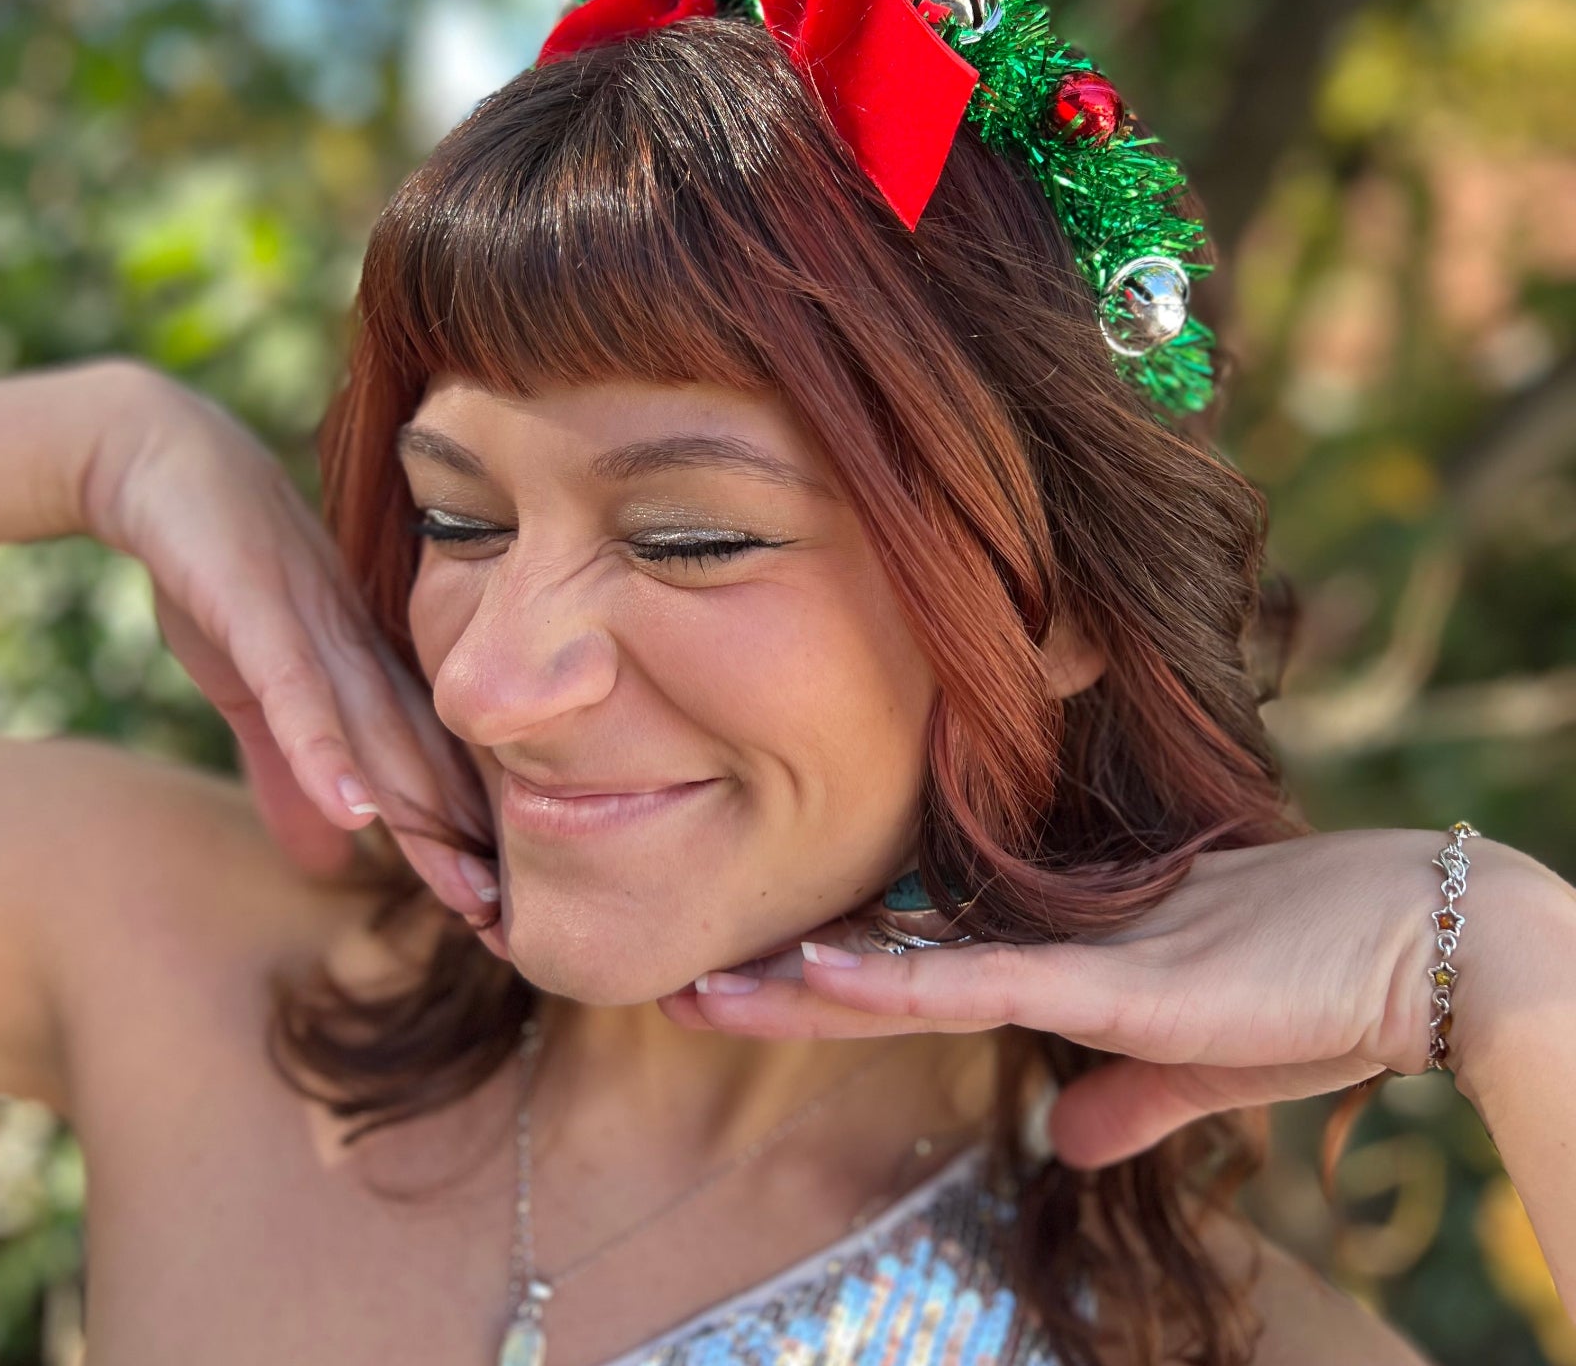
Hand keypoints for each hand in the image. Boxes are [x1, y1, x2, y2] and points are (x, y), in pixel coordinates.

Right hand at [79, 362, 493, 924]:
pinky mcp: (264, 620)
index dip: (464, 842)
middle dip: (467, 848)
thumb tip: (331, 850)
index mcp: (369, 679)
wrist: (176, 468)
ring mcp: (320, 639)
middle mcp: (364, 663)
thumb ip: (290, 771)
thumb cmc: (227, 581)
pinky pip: (300, 696)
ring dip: (423, 817)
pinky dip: (326, 754)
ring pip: (380, 740)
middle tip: (516, 924)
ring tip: (466, 890)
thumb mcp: (255, 693)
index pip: (429, 772)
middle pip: (425, 767)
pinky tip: (359, 811)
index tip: (508, 913)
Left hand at [658, 828, 1483, 1167]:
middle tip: (680, 986)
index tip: (744, 989)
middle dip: (780, 987)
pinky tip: (816, 977)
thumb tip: (1066, 1139)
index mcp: (1054, 973)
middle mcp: (1040, 955)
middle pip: (883, 974)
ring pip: (905, 975)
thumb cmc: (1308, 996)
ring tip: (706, 989)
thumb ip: (1126, 1101)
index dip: (825, 990)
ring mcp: (1065, 964)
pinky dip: (893, 982)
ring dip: (803, 986)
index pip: (913, 984)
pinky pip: (978, 985)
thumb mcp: (1198, 1069)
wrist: (1409, 949)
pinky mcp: (1107, 983)